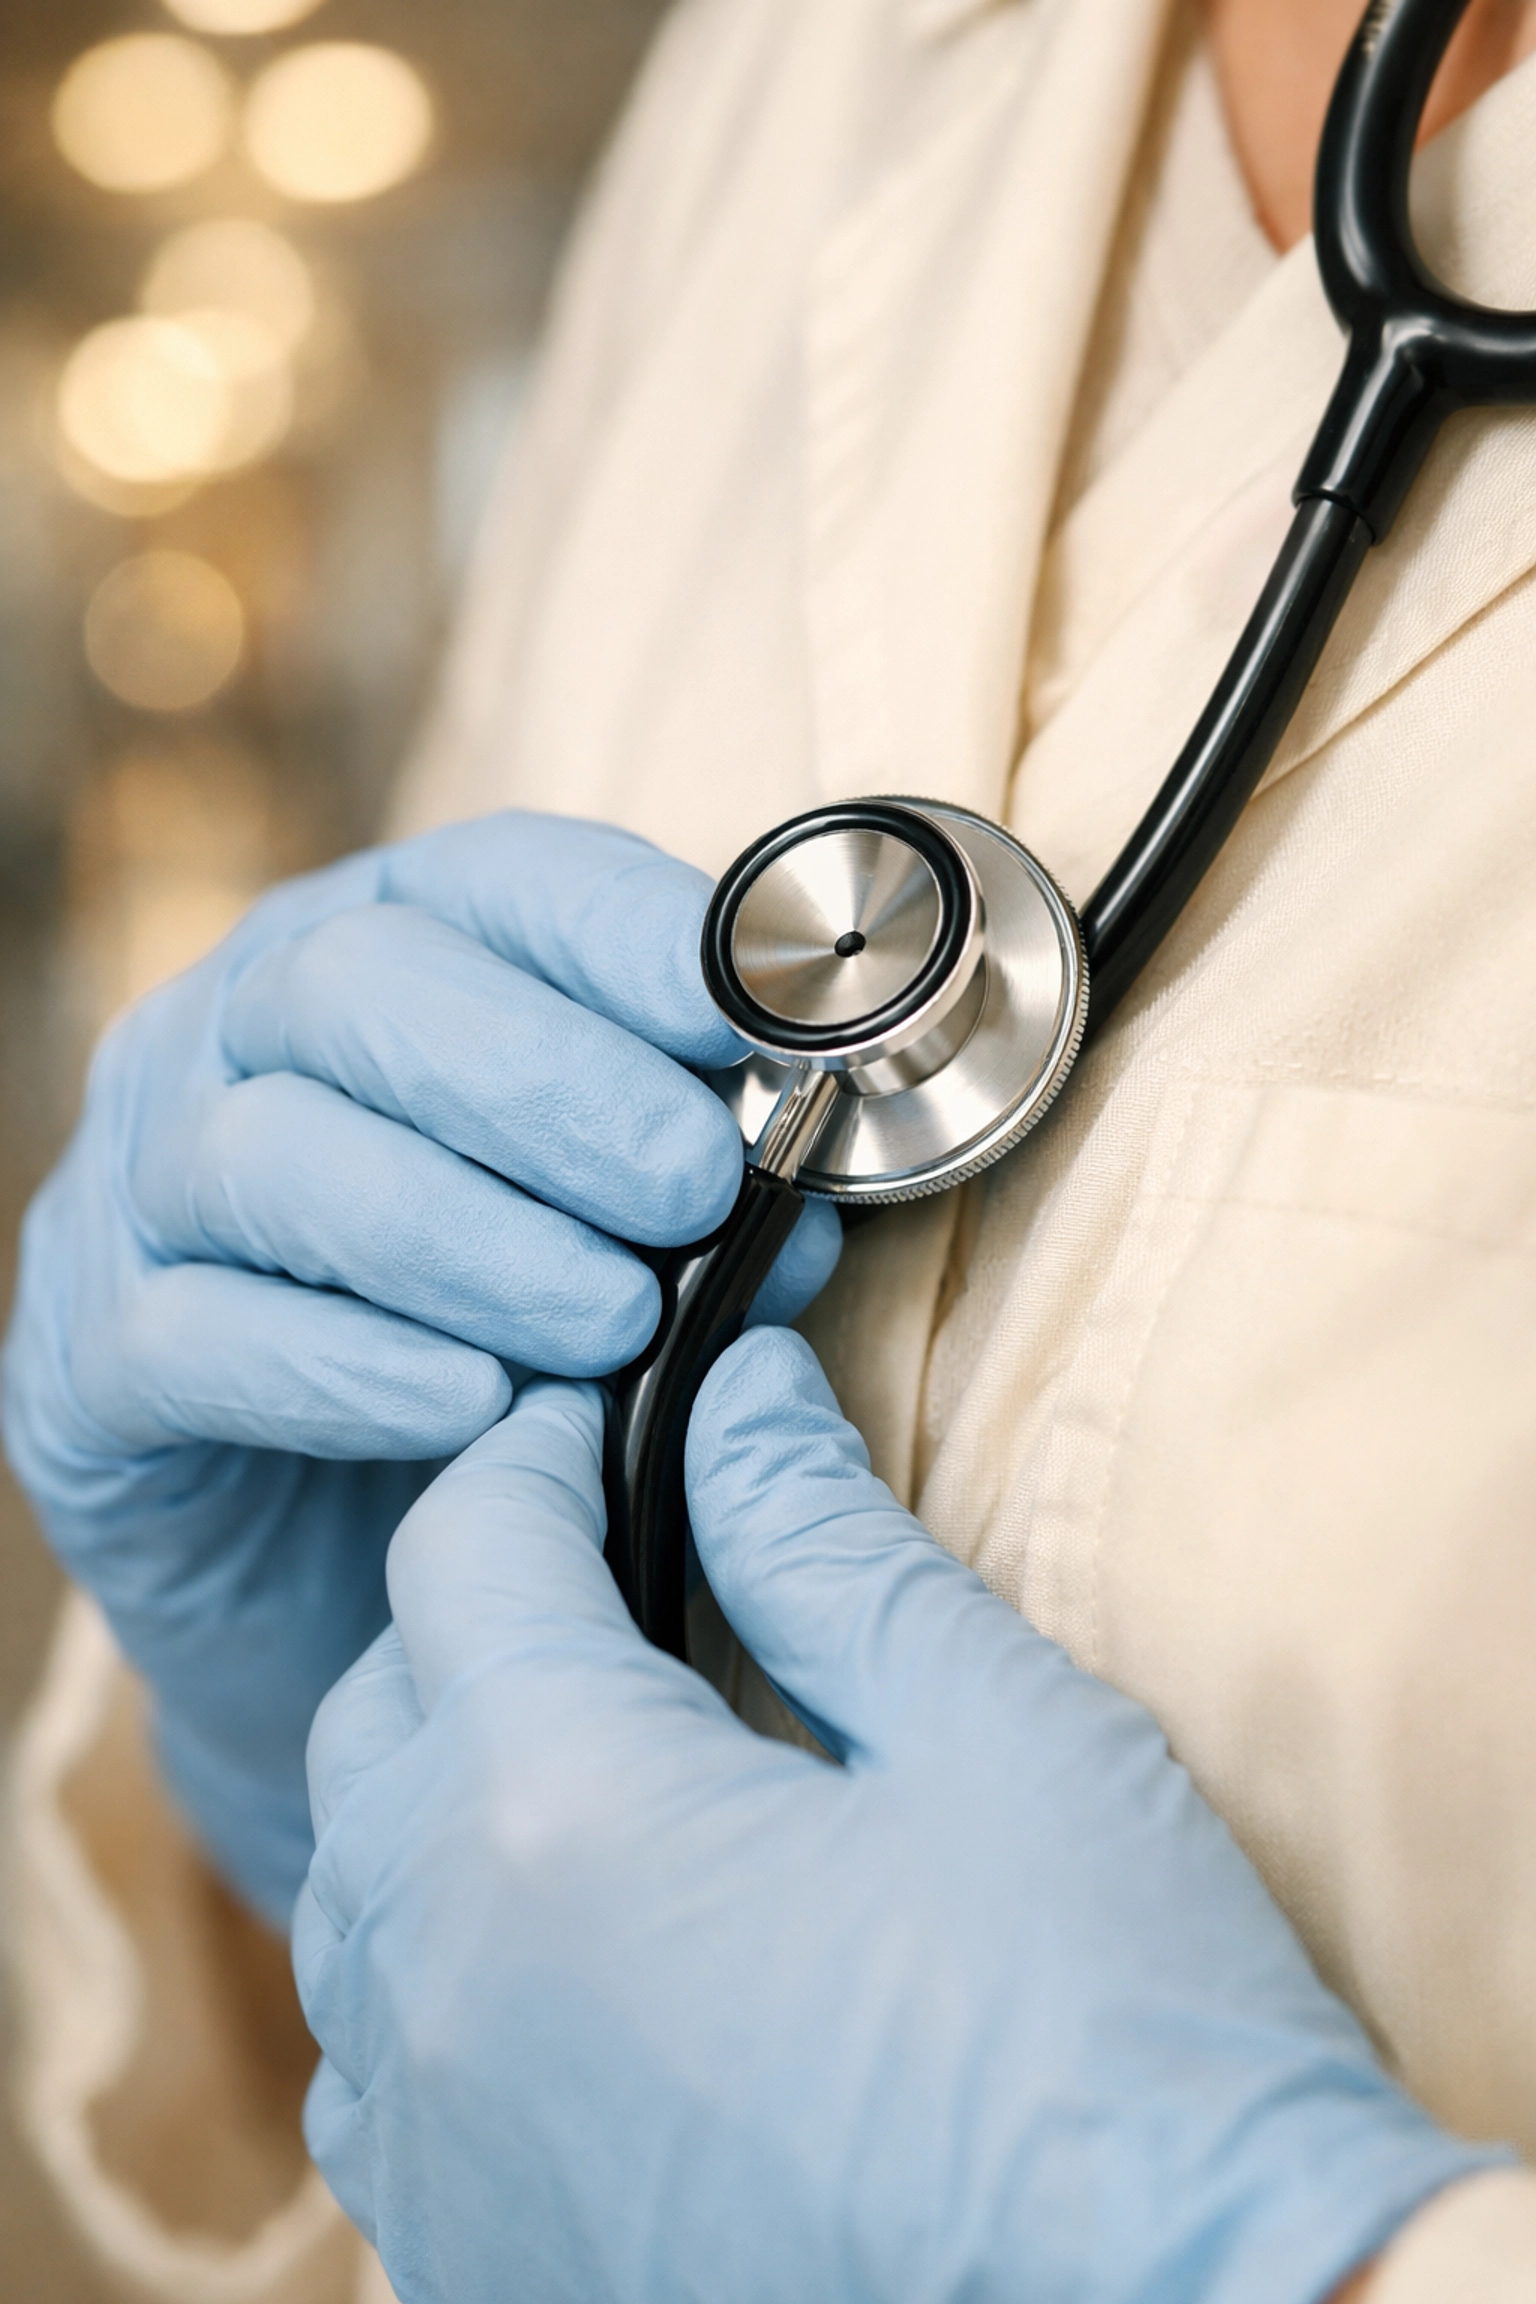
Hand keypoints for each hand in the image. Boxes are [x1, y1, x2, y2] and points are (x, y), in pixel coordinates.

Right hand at [1, 816, 838, 1926]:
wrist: (327, 1579)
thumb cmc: (498, 1362)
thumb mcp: (606, 1247)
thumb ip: (691, 1197)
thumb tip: (812, 1199)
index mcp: (374, 959)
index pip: (487, 882)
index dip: (622, 932)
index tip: (751, 1013)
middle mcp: (228, 1041)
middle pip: (355, 987)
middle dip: (546, 1082)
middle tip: (692, 1187)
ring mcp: (137, 1194)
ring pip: (269, 1156)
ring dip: (466, 1233)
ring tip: (615, 1320)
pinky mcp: (87, 1363)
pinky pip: (192, 1335)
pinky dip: (347, 1367)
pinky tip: (474, 1405)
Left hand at [297, 1331, 1488, 2303]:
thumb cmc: (1124, 2038)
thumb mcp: (994, 1733)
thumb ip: (824, 1542)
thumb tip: (740, 1397)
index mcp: (565, 1817)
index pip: (464, 1552)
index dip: (532, 1450)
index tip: (606, 1410)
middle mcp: (455, 1987)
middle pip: (377, 1709)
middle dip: (479, 1606)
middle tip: (616, 1563)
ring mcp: (449, 2154)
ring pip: (356, 1893)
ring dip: (444, 1785)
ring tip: (596, 1744)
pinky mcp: (482, 2268)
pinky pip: (385, 2070)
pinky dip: (443, 1967)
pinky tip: (573, 1951)